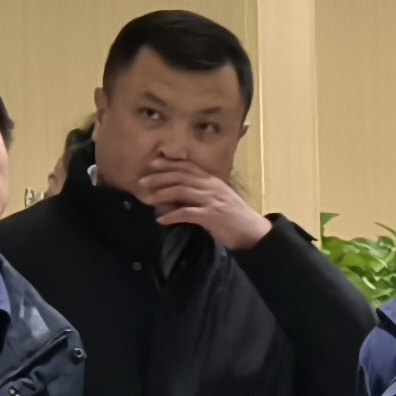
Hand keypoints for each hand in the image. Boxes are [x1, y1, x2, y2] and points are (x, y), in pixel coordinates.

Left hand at [134, 165, 270, 252]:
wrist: (253, 232)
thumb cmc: (234, 217)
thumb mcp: (218, 199)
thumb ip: (201, 193)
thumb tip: (177, 195)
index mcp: (212, 180)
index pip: (187, 167)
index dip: (169, 164)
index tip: (152, 163)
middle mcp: (211, 186)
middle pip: (180, 177)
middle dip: (159, 177)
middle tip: (142, 181)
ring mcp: (211, 200)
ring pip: (181, 191)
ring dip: (161, 194)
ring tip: (146, 199)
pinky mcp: (211, 215)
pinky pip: (187, 213)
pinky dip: (172, 215)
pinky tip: (161, 220)